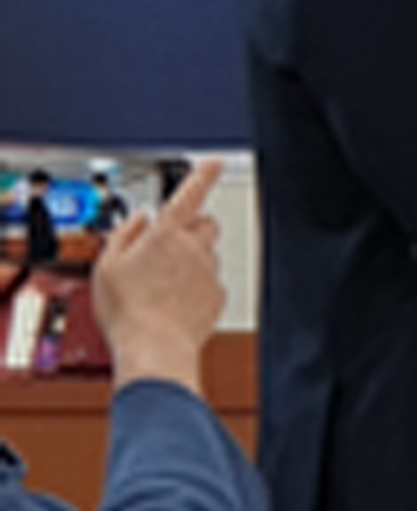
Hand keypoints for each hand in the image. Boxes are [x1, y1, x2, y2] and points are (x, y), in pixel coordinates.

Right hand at [92, 158, 227, 393]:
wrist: (155, 348)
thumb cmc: (128, 310)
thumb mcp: (107, 266)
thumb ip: (124, 234)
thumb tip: (139, 218)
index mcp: (167, 234)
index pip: (191, 193)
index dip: (203, 174)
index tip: (214, 162)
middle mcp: (195, 249)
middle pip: (204, 225)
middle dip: (189, 229)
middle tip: (163, 249)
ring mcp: (209, 272)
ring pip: (206, 256)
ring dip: (190, 262)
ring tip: (160, 286)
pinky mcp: (217, 297)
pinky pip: (208, 284)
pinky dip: (195, 289)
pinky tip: (172, 304)